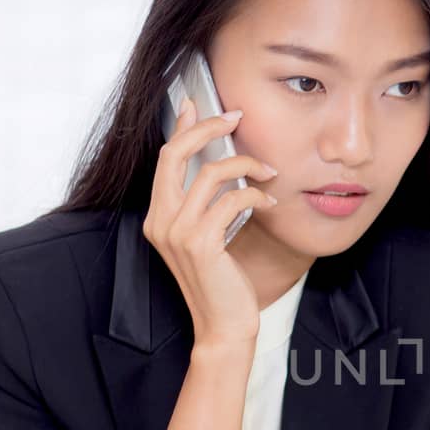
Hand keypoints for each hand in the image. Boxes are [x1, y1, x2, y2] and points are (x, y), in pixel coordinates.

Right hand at [147, 94, 279, 349]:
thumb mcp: (208, 236)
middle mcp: (160, 221)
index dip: (182, 127)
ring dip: (246, 165)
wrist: (223, 327)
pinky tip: (270, 204)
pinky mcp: (201, 244)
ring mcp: (177, 233)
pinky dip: (256, 196)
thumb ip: (206, 204)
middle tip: (237, 117)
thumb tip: (219, 164)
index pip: (166, 158)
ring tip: (270, 172)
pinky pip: (232, 200)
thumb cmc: (221, 282)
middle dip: (208, 128)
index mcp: (158, 217)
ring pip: (210, 174)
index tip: (198, 103)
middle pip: (175, 154)